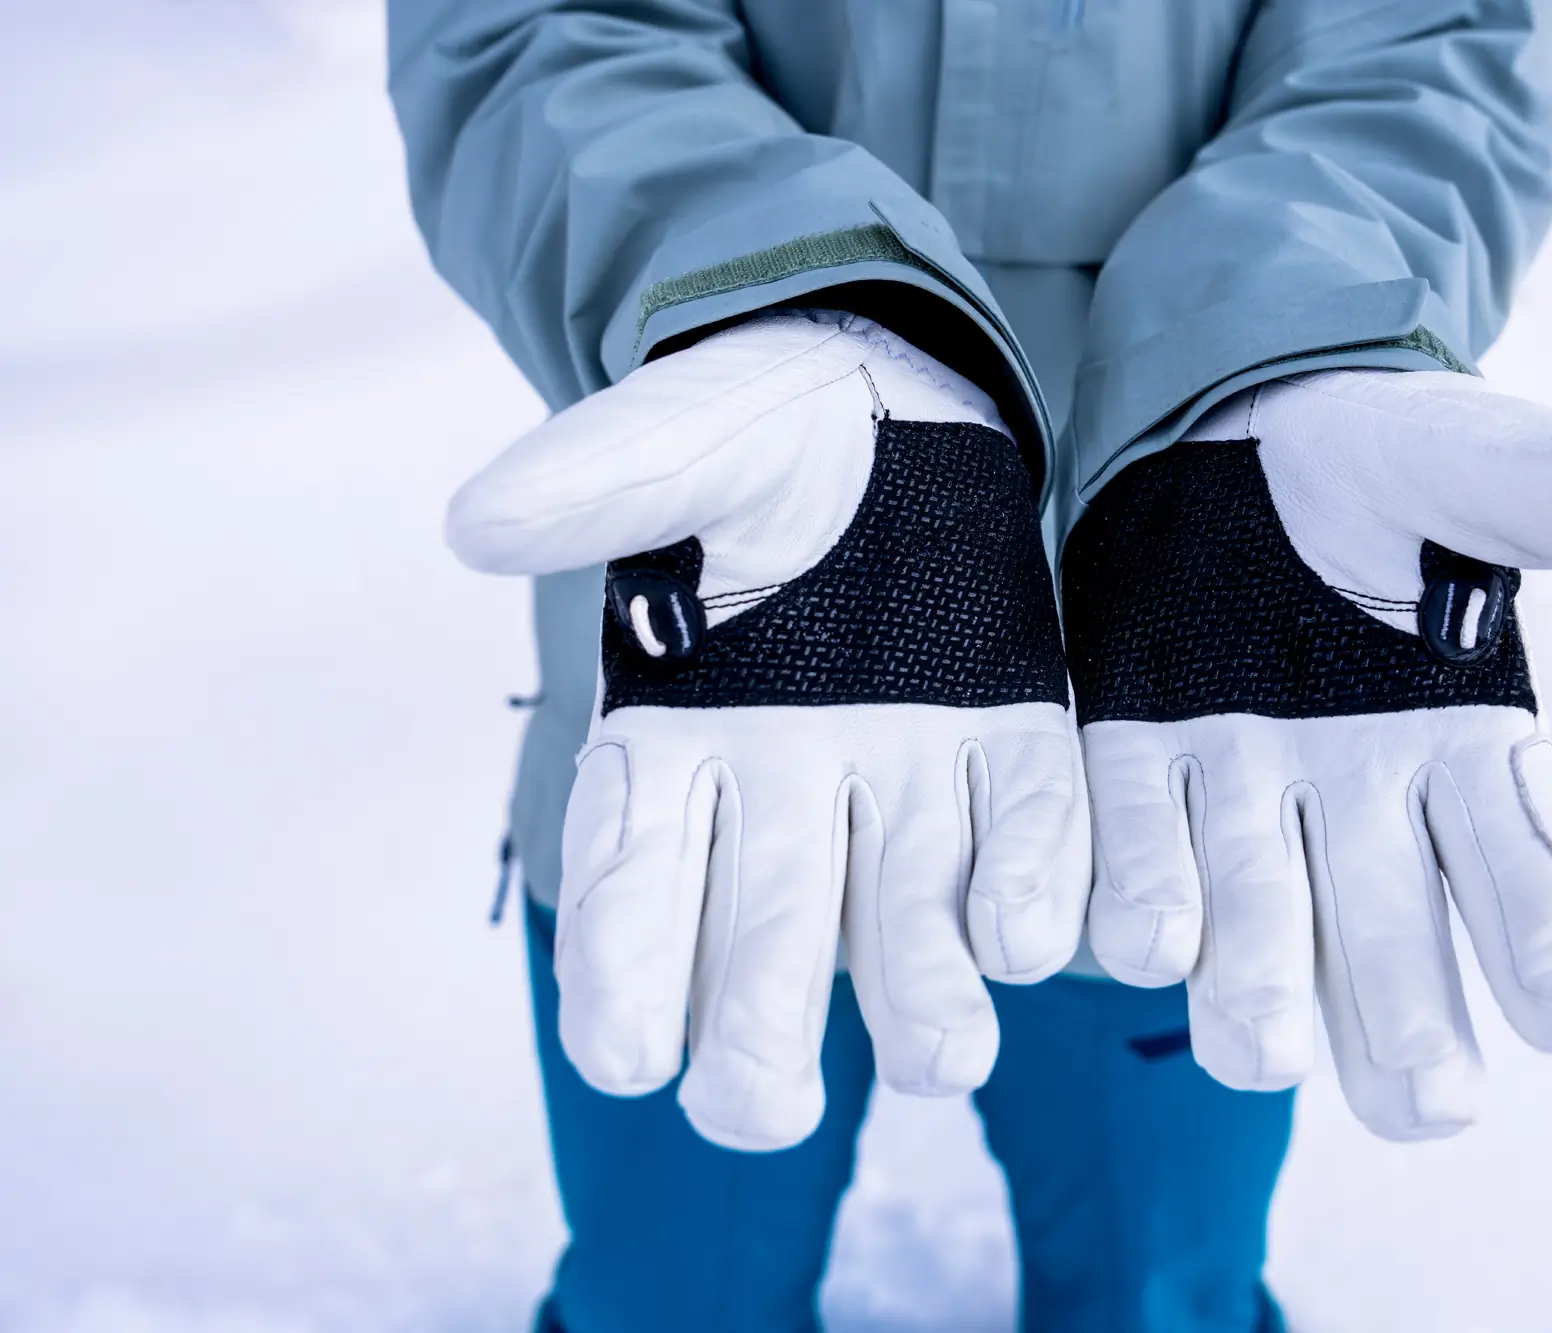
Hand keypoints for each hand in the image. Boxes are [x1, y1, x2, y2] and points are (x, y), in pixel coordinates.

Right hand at [449, 311, 1088, 1149]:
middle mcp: (784, 792)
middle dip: (760, 1037)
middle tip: (759, 1103)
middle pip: (762, 946)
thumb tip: (476, 527)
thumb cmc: (751, 438)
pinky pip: (1024, 829)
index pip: (624, 885)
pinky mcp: (1009, 749)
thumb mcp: (676, 443)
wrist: (888, 403)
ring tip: (945, 1053)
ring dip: (920, 993)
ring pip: (904, 920)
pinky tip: (1036, 933)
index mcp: (672, 742)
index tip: (626, 1053)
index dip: (618, 975)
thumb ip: (595, 486)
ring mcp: (903, 780)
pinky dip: (1030, 882)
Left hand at [1060, 369, 1551, 1139]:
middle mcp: (1361, 803)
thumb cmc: (1380, 465)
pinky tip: (1137, 941)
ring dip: (1257, 985)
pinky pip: (1128, 836)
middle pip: (1392, 941)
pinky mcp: (1134, 758)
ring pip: (1256, 918)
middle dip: (1408, 1019)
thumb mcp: (1466, 463)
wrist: (1233, 427)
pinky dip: (1132, 889)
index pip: (1535, 874)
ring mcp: (1244, 792)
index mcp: (1471, 749)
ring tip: (1260, 1048)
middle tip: (1429, 1094)